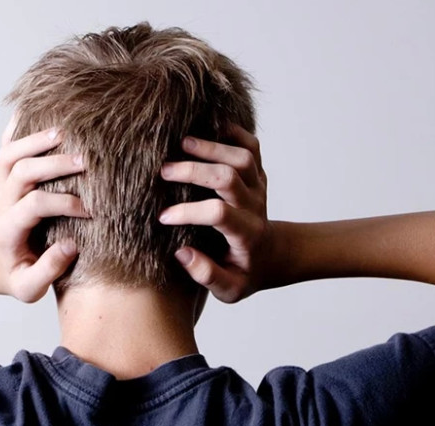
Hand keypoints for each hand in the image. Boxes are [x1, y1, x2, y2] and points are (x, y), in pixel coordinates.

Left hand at [0, 117, 88, 301]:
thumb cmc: (16, 274)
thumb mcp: (28, 288)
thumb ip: (48, 270)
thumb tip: (71, 245)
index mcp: (8, 229)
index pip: (33, 206)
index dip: (62, 203)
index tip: (90, 211)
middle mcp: (0, 201)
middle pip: (21, 171)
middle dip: (53, 163)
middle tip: (85, 161)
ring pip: (11, 153)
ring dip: (36, 139)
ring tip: (65, 131)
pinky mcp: (2, 174)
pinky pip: (6, 144)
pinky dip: (17, 125)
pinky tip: (36, 109)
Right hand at [159, 125, 281, 302]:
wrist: (272, 255)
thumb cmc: (244, 273)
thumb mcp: (229, 289)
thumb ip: (207, 274)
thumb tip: (181, 253)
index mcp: (247, 234)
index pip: (219, 214)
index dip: (189, 212)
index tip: (162, 217)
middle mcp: (255, 206)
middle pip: (229, 178)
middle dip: (195, 170)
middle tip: (163, 170)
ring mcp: (258, 186)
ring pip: (242, 157)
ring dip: (212, 146)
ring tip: (182, 142)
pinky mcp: (257, 173)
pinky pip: (251, 146)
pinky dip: (232, 132)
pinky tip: (207, 127)